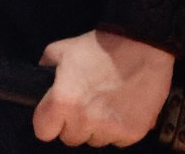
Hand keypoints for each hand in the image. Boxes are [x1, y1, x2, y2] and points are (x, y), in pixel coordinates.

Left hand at [33, 29, 173, 146]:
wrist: (142, 45)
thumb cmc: (102, 46)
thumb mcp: (65, 48)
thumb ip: (47, 65)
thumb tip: (41, 75)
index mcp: (63, 101)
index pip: (43, 131)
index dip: (49, 120)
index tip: (57, 111)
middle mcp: (85, 121)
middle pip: (70, 137)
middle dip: (75, 123)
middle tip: (86, 100)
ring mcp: (109, 130)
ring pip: (94, 140)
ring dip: (97, 126)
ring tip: (107, 100)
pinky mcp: (131, 134)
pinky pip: (117, 140)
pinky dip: (118, 127)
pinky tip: (122, 105)